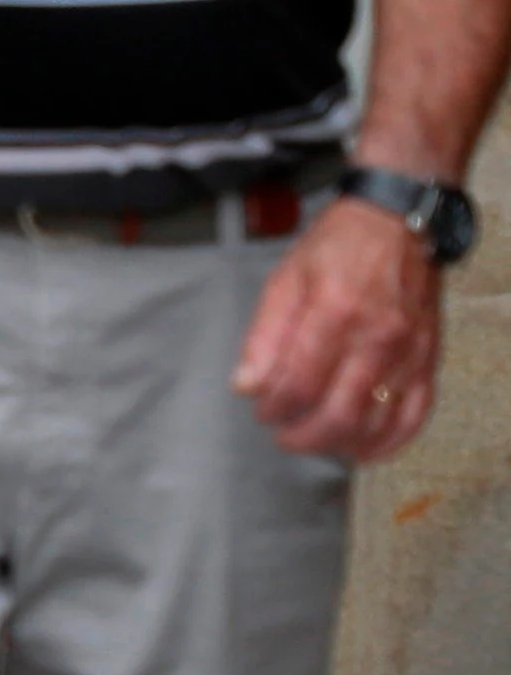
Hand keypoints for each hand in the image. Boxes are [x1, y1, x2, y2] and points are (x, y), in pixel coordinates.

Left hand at [239, 198, 445, 463]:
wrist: (397, 225)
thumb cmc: (336, 250)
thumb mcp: (285, 280)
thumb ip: (263, 336)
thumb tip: (245, 385)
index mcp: (335, 314)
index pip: (298, 384)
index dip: (273, 408)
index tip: (262, 409)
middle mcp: (377, 338)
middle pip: (338, 413)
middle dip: (302, 435)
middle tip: (283, 434)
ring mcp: (408, 353)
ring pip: (375, 422)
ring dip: (339, 443)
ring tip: (315, 439)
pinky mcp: (428, 360)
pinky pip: (414, 415)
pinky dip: (389, 442)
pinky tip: (362, 449)